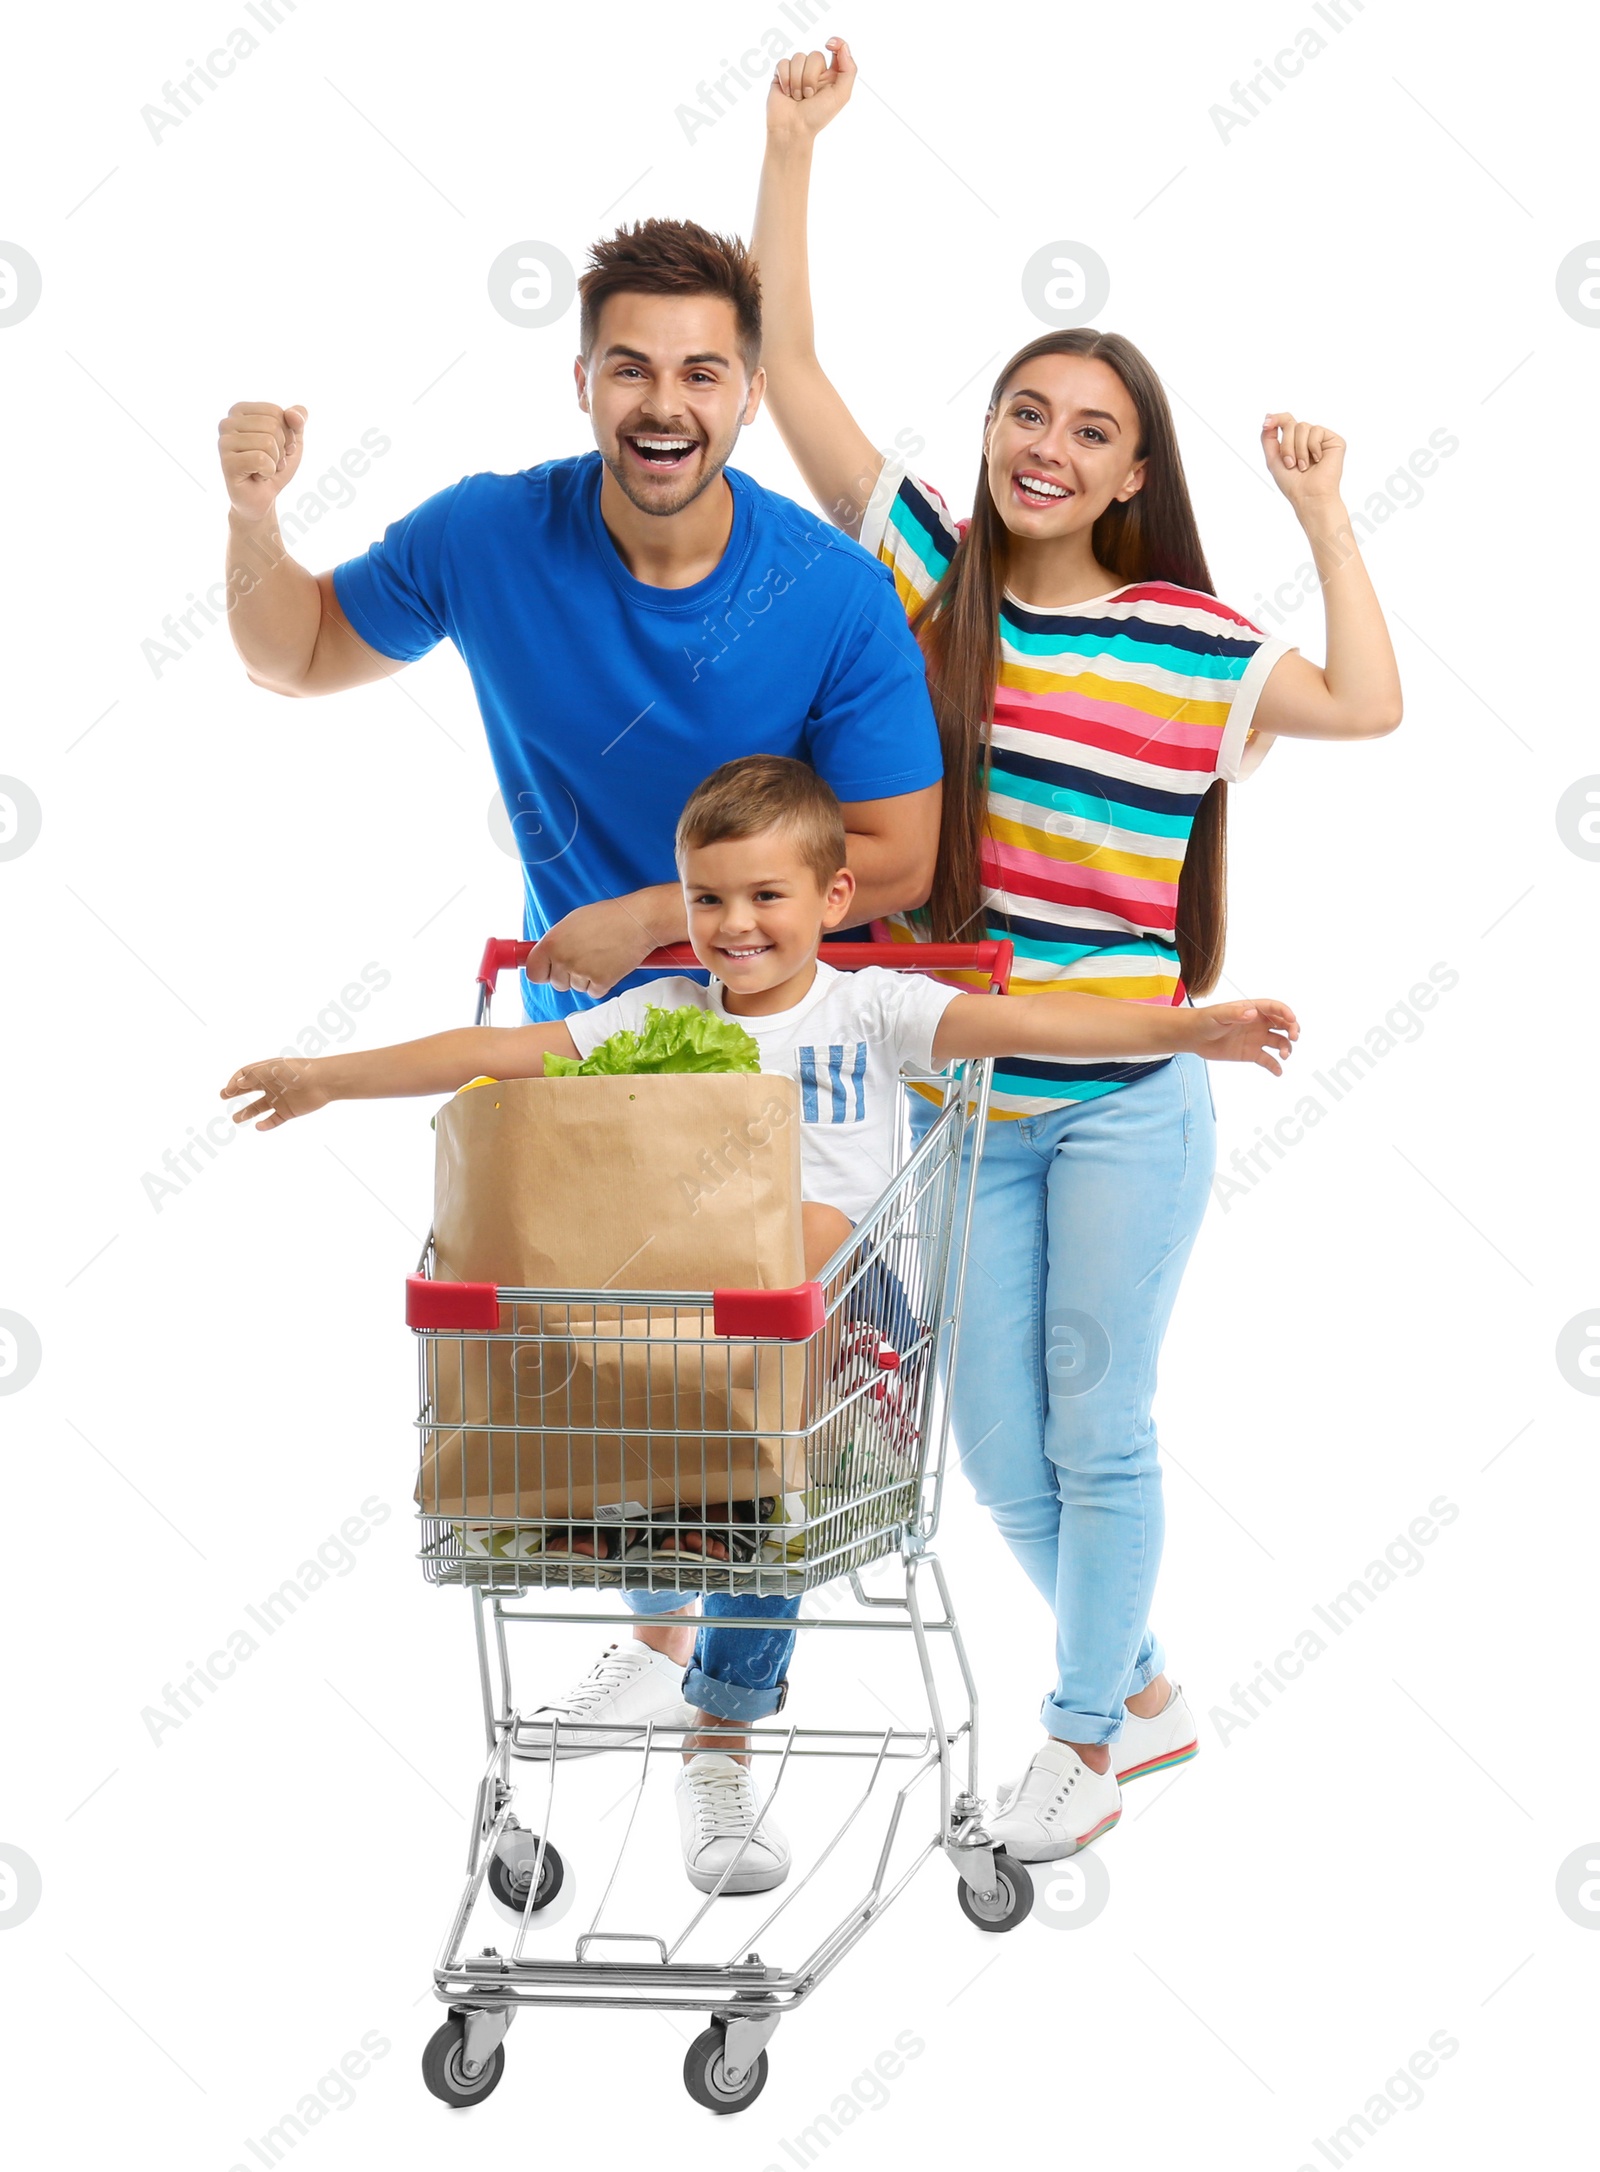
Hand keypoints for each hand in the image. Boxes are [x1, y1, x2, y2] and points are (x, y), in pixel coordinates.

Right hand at [219, 401, 307, 523]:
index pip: (275, 412)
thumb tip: (293, 413)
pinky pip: (261, 459)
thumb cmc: (274, 465)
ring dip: (274, 462)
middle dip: (280, 449)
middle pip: (272, 426)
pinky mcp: (227, 462)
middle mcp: (227, 423)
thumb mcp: (292, 439)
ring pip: (267, 442)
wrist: (262, 498)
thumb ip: (298, 419)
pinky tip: (257, 477)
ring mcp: (224, 442)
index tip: (277, 447)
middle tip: (269, 461)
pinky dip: (268, 472)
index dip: (286, 434)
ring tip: (262, 469)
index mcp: (239, 411)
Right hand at [221, 1055, 331, 1130]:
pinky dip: (266, 1124)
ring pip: (259, 1107)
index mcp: (267, 1071)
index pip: (245, 1075)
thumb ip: (255, 1076)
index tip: (228, 1091)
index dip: (235, 1082)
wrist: (324, 1082)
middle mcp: (272, 1085)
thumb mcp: (274, 1070)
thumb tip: (238, 1084)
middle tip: (222, 1096)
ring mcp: (280, 1098)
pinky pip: (274, 1119)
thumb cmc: (299, 1071)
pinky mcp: (289, 1111)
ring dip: (247, 1113)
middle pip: (249, 1089)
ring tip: (236, 1119)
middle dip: (235, 1092)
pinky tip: (258, 1127)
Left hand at [523, 894, 661, 998]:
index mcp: (552, 942)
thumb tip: (548, 955)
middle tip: (585, 959)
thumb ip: (557, 941)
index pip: (534, 972)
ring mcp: (582, 972)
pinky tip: (609, 965)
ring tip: (601, 957)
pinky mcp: (601, 982)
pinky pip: (594, 992)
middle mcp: (564, 959)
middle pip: (557, 984)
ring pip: (577, 988)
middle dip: (569, 976)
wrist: (638, 921)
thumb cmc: (609, 917)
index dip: (543, 973)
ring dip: (587, 979)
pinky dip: (602, 983)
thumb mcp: (573, 922)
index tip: (549, 972)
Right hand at [767, 35, 855, 141]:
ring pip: (798, 58)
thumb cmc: (817, 116)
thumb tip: (843, 46)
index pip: (837, 50)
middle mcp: (815, 71)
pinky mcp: (781, 74)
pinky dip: (786, 79)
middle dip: (811, 77)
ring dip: (797, 81)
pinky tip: (786, 92)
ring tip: (797, 97)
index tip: (829, 44)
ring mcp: (797, 71)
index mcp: (831, 76)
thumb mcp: (841, 95)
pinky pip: (783, 63)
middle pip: (815, 55)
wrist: (792, 129)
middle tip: (809, 96)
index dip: (836, 43)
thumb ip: (848, 70)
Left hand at [1187, 998, 1298, 1074]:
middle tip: (1294, 1038)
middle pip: (1283, 1024)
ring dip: (1286, 1048)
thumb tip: (1251, 1014)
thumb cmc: (1205, 1020)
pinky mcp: (1252, 1053)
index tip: (1292, 1020)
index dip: (1286, 1012)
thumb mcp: (1218, 1015)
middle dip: (1293, 1029)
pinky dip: (1275, 1066)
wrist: (1194, 1037)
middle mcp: (1259, 1023)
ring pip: (1279, 1042)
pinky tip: (1278, 1072)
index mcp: (1253, 1009)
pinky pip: (1268, 1060)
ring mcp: (1257, 1038)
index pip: (1275, 1008)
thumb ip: (1234, 1014)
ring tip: (1284, 1055)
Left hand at [1260, 413, 1344, 514]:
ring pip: (1303, 426)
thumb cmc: (1293, 483)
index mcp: (1294, 441)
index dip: (1276, 419)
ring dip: (1299, 449)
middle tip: (1291, 464)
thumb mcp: (1273, 459)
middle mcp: (1307, 438)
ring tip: (1303, 466)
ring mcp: (1320, 438)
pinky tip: (1317, 460)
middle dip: (1286, 445)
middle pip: (1291, 424)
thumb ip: (1268, 438)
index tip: (1266, 423)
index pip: (1285, 421)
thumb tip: (1267, 417)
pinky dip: (1312, 447)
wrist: (1309, 495)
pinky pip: (1316, 431)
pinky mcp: (1333, 440)